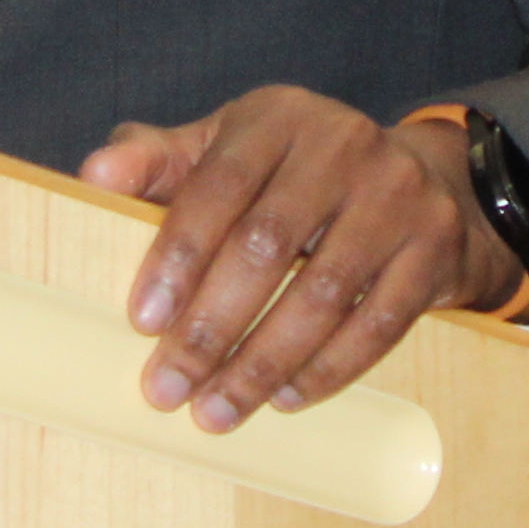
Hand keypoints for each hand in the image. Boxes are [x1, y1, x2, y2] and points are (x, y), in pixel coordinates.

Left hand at [80, 87, 521, 431]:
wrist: (423, 180)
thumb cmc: (296, 174)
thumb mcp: (227, 149)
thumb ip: (159, 162)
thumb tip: (95, 173)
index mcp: (277, 116)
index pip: (219, 186)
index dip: (178, 256)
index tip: (142, 321)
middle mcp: (342, 144)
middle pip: (268, 246)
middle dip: (211, 328)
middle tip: (167, 388)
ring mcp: (397, 195)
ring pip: (323, 293)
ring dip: (263, 364)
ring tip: (217, 411)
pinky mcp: (433, 248)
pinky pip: (378, 323)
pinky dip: (329, 370)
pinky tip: (287, 399)